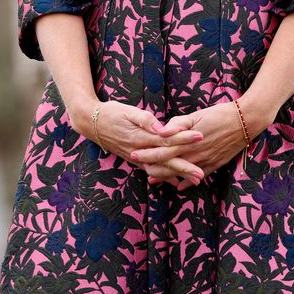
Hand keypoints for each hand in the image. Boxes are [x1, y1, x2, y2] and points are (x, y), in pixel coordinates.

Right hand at [79, 100, 203, 189]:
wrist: (92, 123)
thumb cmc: (112, 113)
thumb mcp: (128, 111)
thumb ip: (144, 119)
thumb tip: (159, 127)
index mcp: (141, 136)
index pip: (167, 139)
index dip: (184, 138)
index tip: (201, 137)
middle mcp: (140, 151)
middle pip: (166, 160)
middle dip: (185, 167)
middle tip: (202, 175)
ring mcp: (137, 158)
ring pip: (160, 169)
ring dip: (178, 176)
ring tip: (195, 181)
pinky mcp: (135, 160)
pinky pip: (152, 171)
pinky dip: (165, 177)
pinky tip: (177, 182)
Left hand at [130, 102, 259, 187]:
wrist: (245, 122)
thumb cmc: (219, 114)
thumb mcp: (196, 115)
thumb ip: (176, 125)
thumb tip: (160, 132)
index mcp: (187, 142)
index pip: (162, 151)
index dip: (147, 154)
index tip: (134, 154)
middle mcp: (194, 155)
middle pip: (169, 166)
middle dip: (152, 168)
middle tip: (140, 168)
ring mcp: (205, 161)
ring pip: (181, 174)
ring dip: (166, 177)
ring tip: (154, 179)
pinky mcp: (215, 164)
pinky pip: (198, 177)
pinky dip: (187, 182)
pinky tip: (180, 186)